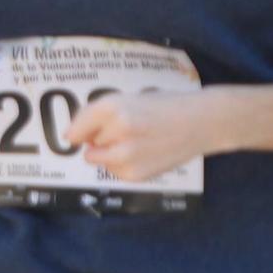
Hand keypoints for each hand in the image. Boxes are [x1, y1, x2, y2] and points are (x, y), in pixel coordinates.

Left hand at [67, 90, 220, 183]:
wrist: (200, 122)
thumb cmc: (163, 105)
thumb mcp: (129, 98)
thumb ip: (99, 114)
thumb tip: (72, 137)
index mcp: (113, 106)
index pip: (77, 126)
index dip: (78, 129)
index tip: (83, 131)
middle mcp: (116, 131)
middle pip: (87, 142)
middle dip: (99, 138)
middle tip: (124, 130)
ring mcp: (126, 155)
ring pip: (97, 159)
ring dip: (107, 153)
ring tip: (134, 142)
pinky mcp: (135, 174)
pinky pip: (114, 171)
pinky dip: (122, 165)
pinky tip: (143, 154)